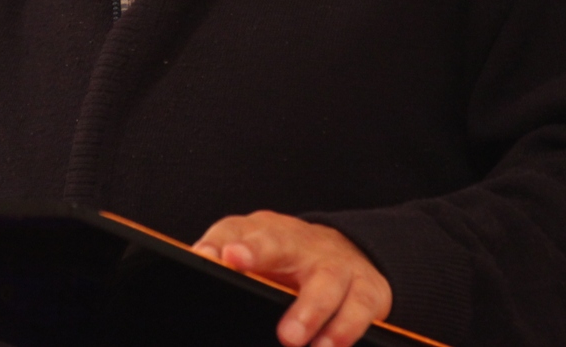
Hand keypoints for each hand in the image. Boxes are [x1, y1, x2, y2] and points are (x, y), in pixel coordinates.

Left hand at [194, 211, 392, 346]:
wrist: (351, 251)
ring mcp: (336, 263)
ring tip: (291, 338)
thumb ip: (226, 263)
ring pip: (325, 279)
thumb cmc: (290, 262)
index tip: (206, 256)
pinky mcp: (368, 287)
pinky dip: (345, 328)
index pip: (235, 230)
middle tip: (238, 266)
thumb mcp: (258, 256)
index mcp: (265, 233)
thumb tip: (198, 270)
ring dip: (308, 308)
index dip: (222, 242)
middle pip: (278, 241)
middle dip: (258, 252)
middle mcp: (301, 242)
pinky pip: (360, 306)